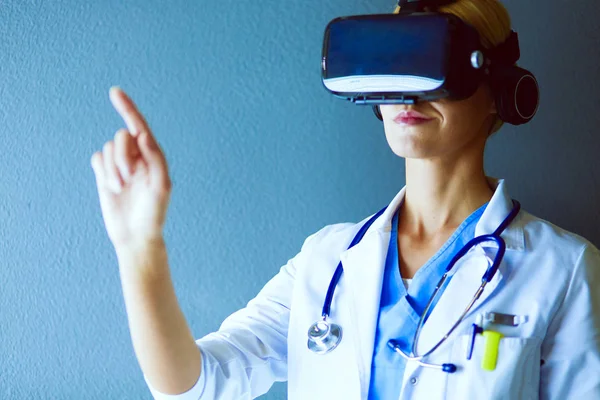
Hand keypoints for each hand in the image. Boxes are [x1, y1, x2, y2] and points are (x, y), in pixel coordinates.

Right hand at [91, 87, 171, 249]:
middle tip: (129, 179)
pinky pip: (96, 158)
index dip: (127, 108)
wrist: (135, 235)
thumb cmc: (154, 212)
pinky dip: (102, 171)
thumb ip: (155, 158)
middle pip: (121, 137)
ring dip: (113, 169)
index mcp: (153, 155)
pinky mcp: (104, 173)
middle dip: (122, 156)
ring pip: (108, 148)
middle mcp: (136, 156)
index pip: (139, 126)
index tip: (115, 91)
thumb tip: (143, 135)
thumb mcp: (161, 186)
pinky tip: (111, 187)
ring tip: (122, 188)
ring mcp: (119, 164)